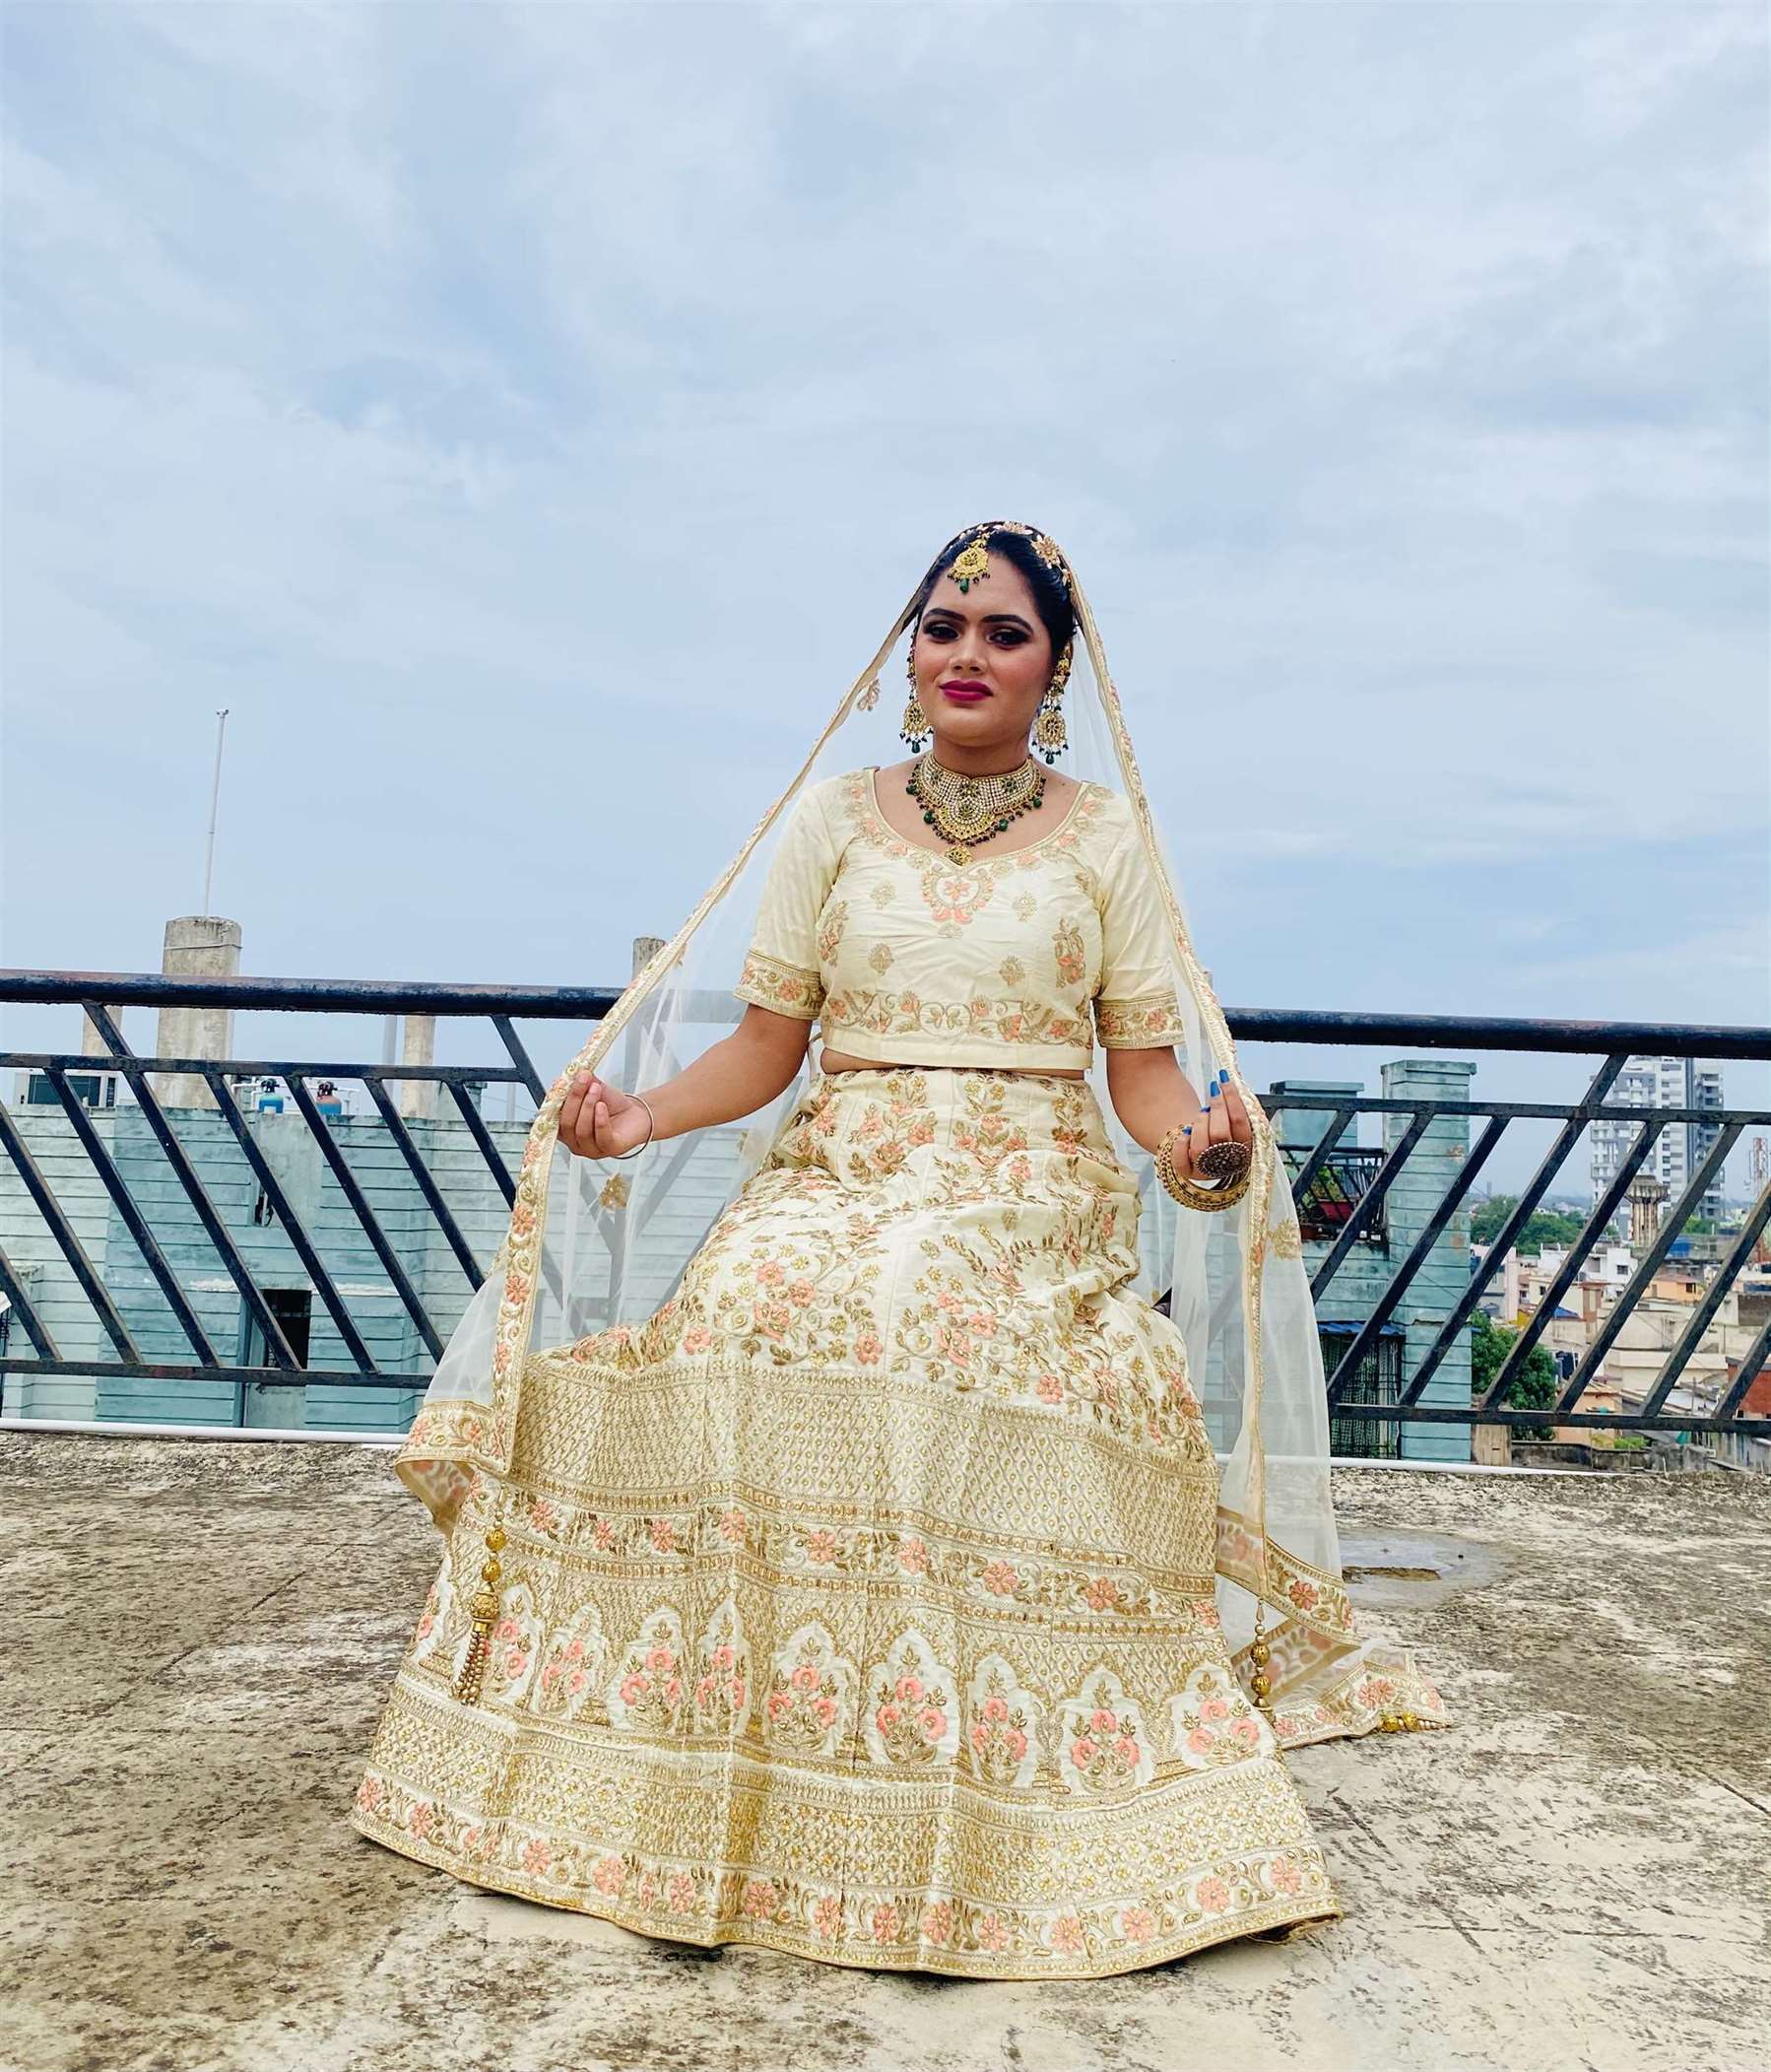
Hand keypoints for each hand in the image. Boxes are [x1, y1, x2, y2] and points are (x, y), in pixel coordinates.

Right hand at [559, 1071, 651, 1158]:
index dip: (554, 1101)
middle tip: (583, 1079)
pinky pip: (601, 1137)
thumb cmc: (612, 1106)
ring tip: (596, 1089)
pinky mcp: (611, 1149)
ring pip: (582, 1131)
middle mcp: (576, 1143)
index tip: (562, 1082)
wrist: (636, 1114)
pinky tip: (602, 1106)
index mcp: (566, 1130)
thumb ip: (580, 1083)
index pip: (552, 1119)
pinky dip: (600, 1120)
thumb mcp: (593, 1089)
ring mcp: (592, 1149)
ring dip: (587, 1106)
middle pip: (566, 1124)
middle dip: (574, 1099)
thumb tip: (567, 1075)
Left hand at [1171, 1070, 1253, 1184]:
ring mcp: (1208, 1170)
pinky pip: (1181, 1161)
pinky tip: (1185, 1131)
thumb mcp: (1229, 1114)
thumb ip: (1232, 1102)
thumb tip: (1226, 1077)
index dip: (1232, 1099)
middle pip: (1221, 1135)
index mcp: (1246, 1147)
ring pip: (1201, 1147)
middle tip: (1212, 1092)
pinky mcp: (1188, 1173)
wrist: (1197, 1141)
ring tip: (1201, 1113)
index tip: (1224, 1079)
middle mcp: (1229, 1162)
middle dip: (1215, 1108)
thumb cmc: (1216, 1125)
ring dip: (1199, 1123)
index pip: (1242, 1122)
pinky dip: (1181, 1143)